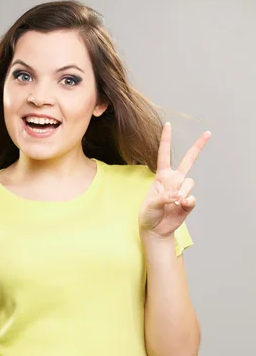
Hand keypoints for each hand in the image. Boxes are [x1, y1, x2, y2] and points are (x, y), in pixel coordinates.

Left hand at [138, 122, 210, 236]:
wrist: (155, 230)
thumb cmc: (148, 215)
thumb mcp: (150, 205)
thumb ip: (163, 198)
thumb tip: (179, 196)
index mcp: (161, 177)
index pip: (164, 155)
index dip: (165, 140)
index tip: (167, 125)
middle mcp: (174, 181)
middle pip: (188, 161)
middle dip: (198, 147)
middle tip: (208, 133)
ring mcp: (182, 191)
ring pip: (189, 183)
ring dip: (181, 192)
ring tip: (172, 203)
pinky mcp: (188, 202)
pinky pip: (192, 198)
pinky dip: (187, 202)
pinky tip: (180, 206)